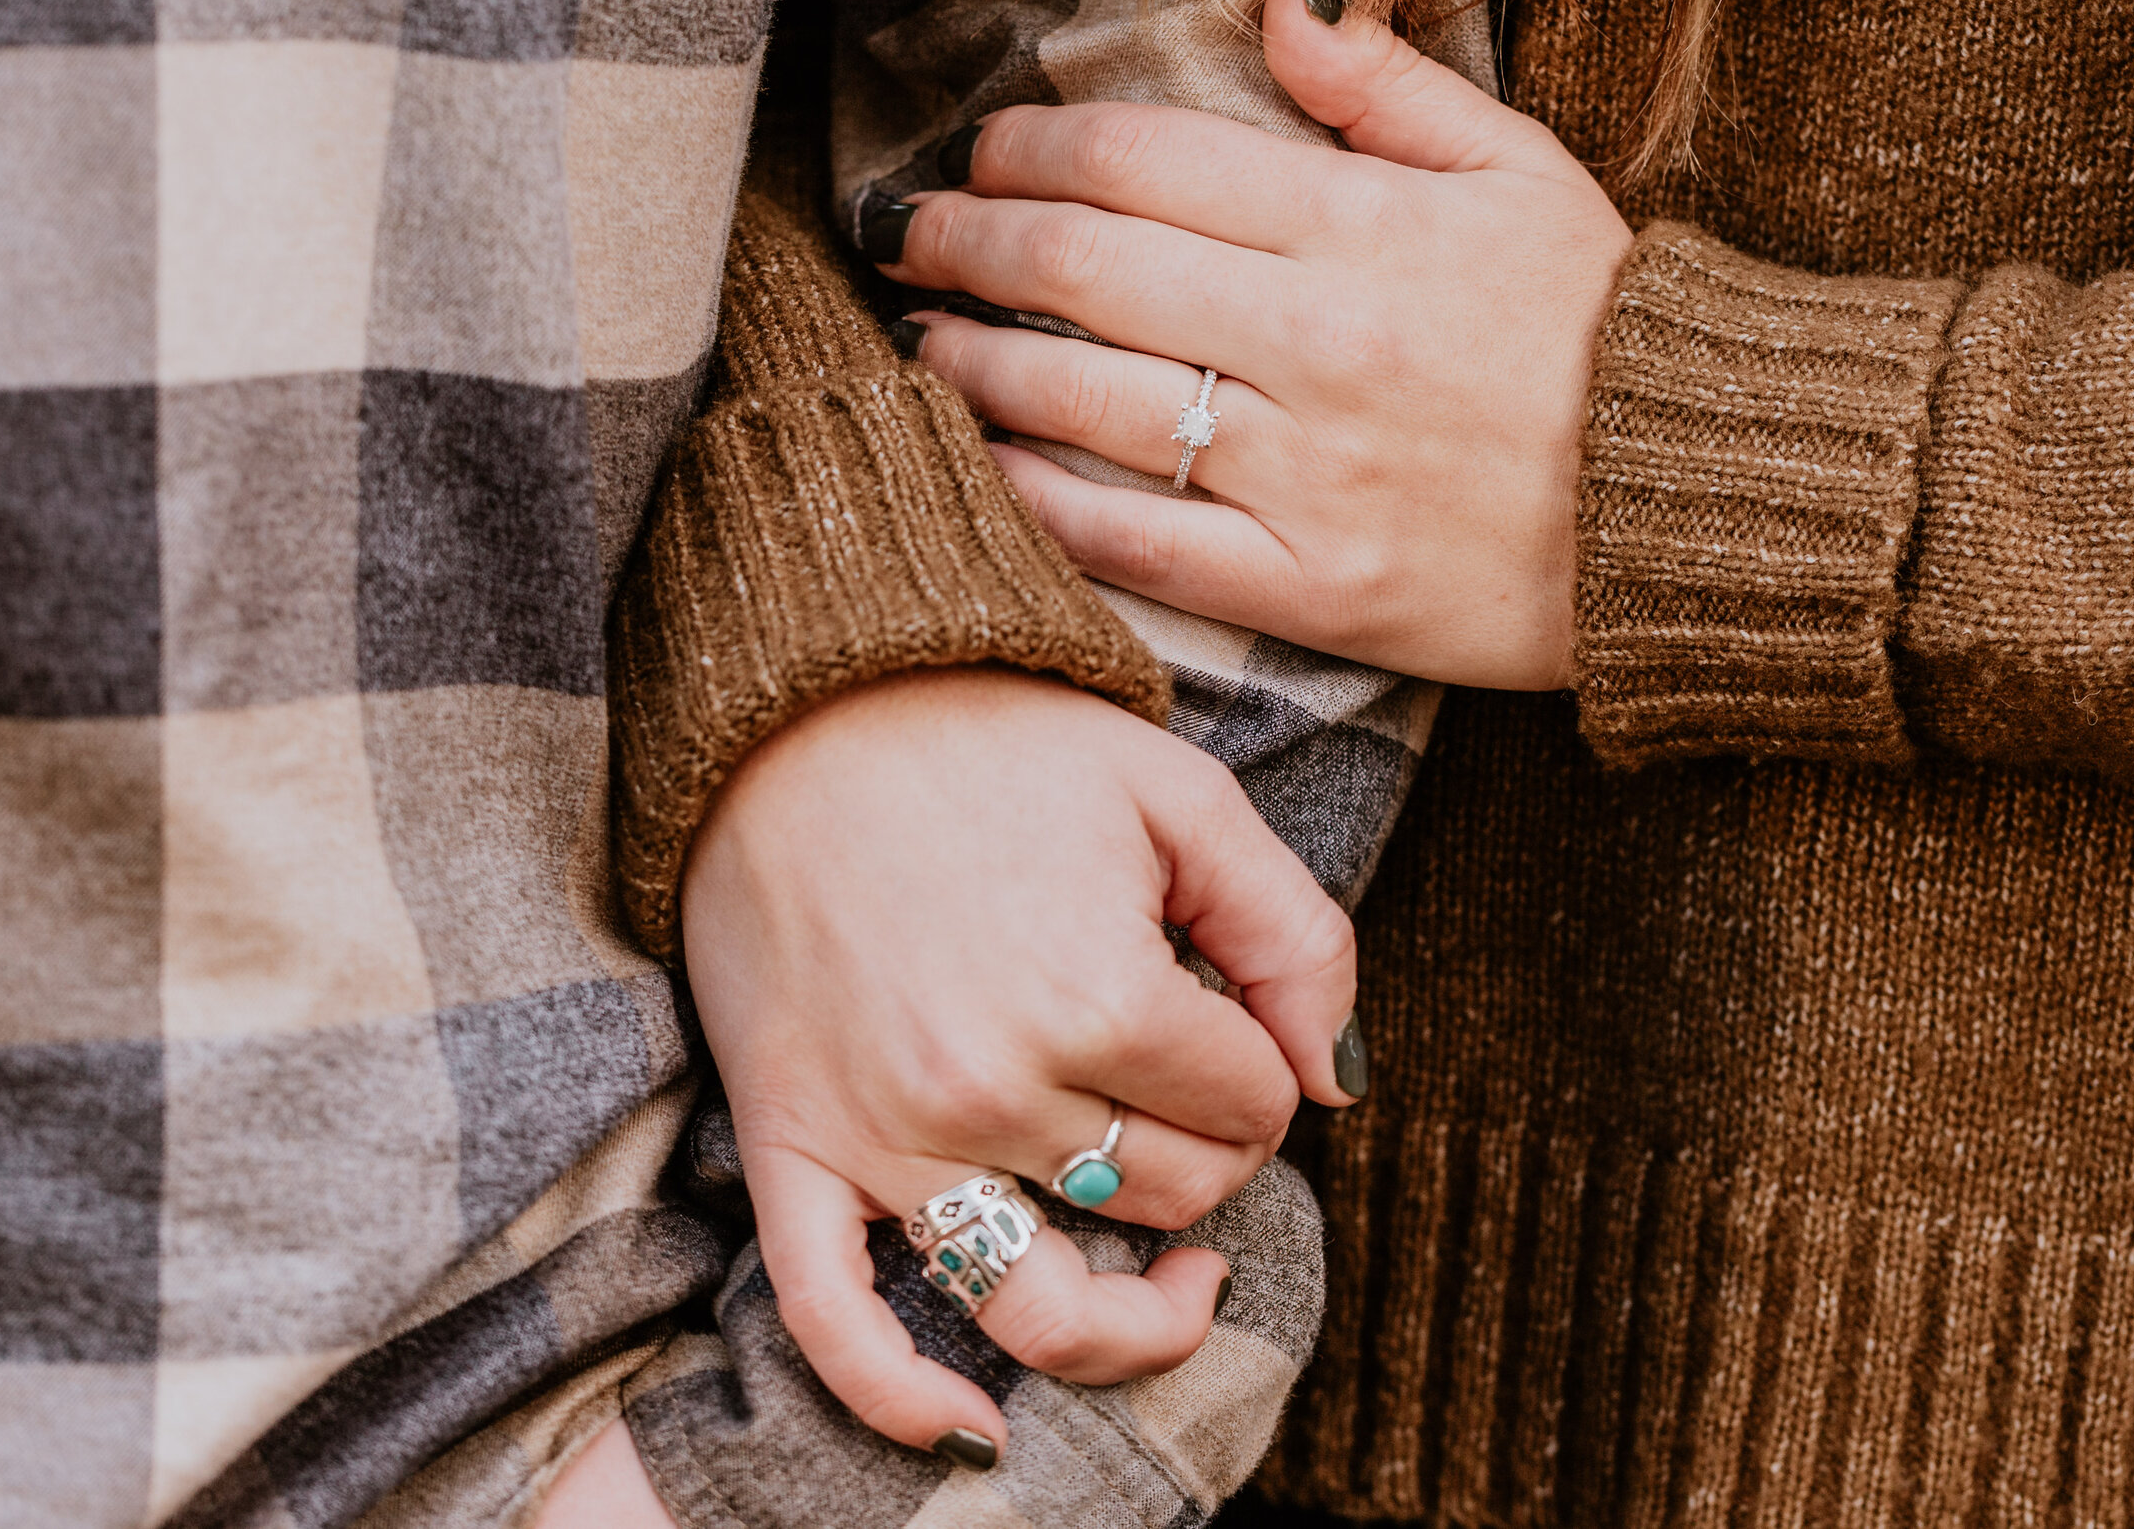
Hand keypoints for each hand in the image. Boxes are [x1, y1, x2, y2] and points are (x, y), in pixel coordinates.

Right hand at [682, 666, 1358, 1457]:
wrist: (797, 703)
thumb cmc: (993, 737)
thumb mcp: (1184, 794)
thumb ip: (1296, 935)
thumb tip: (1339, 1081)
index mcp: (1103, 997)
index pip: (1252, 1108)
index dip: (1262, 1067)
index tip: (1226, 1012)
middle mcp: (995, 1089)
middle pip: (1166, 1197)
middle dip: (1207, 1149)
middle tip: (1187, 1081)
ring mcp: (887, 1137)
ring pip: (1041, 1302)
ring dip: (1128, 1316)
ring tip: (1176, 1286)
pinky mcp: (794, 1151)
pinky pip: (836, 1322)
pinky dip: (901, 1400)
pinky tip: (973, 1429)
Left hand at [875, 0, 1632, 689]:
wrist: (1703, 514)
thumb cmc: (1607, 334)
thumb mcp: (1524, 173)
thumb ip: (1389, 89)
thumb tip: (1275, 9)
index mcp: (1362, 227)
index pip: (1143, 161)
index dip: (1032, 146)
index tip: (986, 152)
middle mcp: (1317, 343)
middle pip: (1084, 269)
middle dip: (967, 239)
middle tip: (907, 232)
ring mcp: (1305, 475)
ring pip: (1085, 404)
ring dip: (974, 361)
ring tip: (922, 336)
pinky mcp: (1307, 588)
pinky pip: (1134, 542)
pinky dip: (1037, 501)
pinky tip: (979, 465)